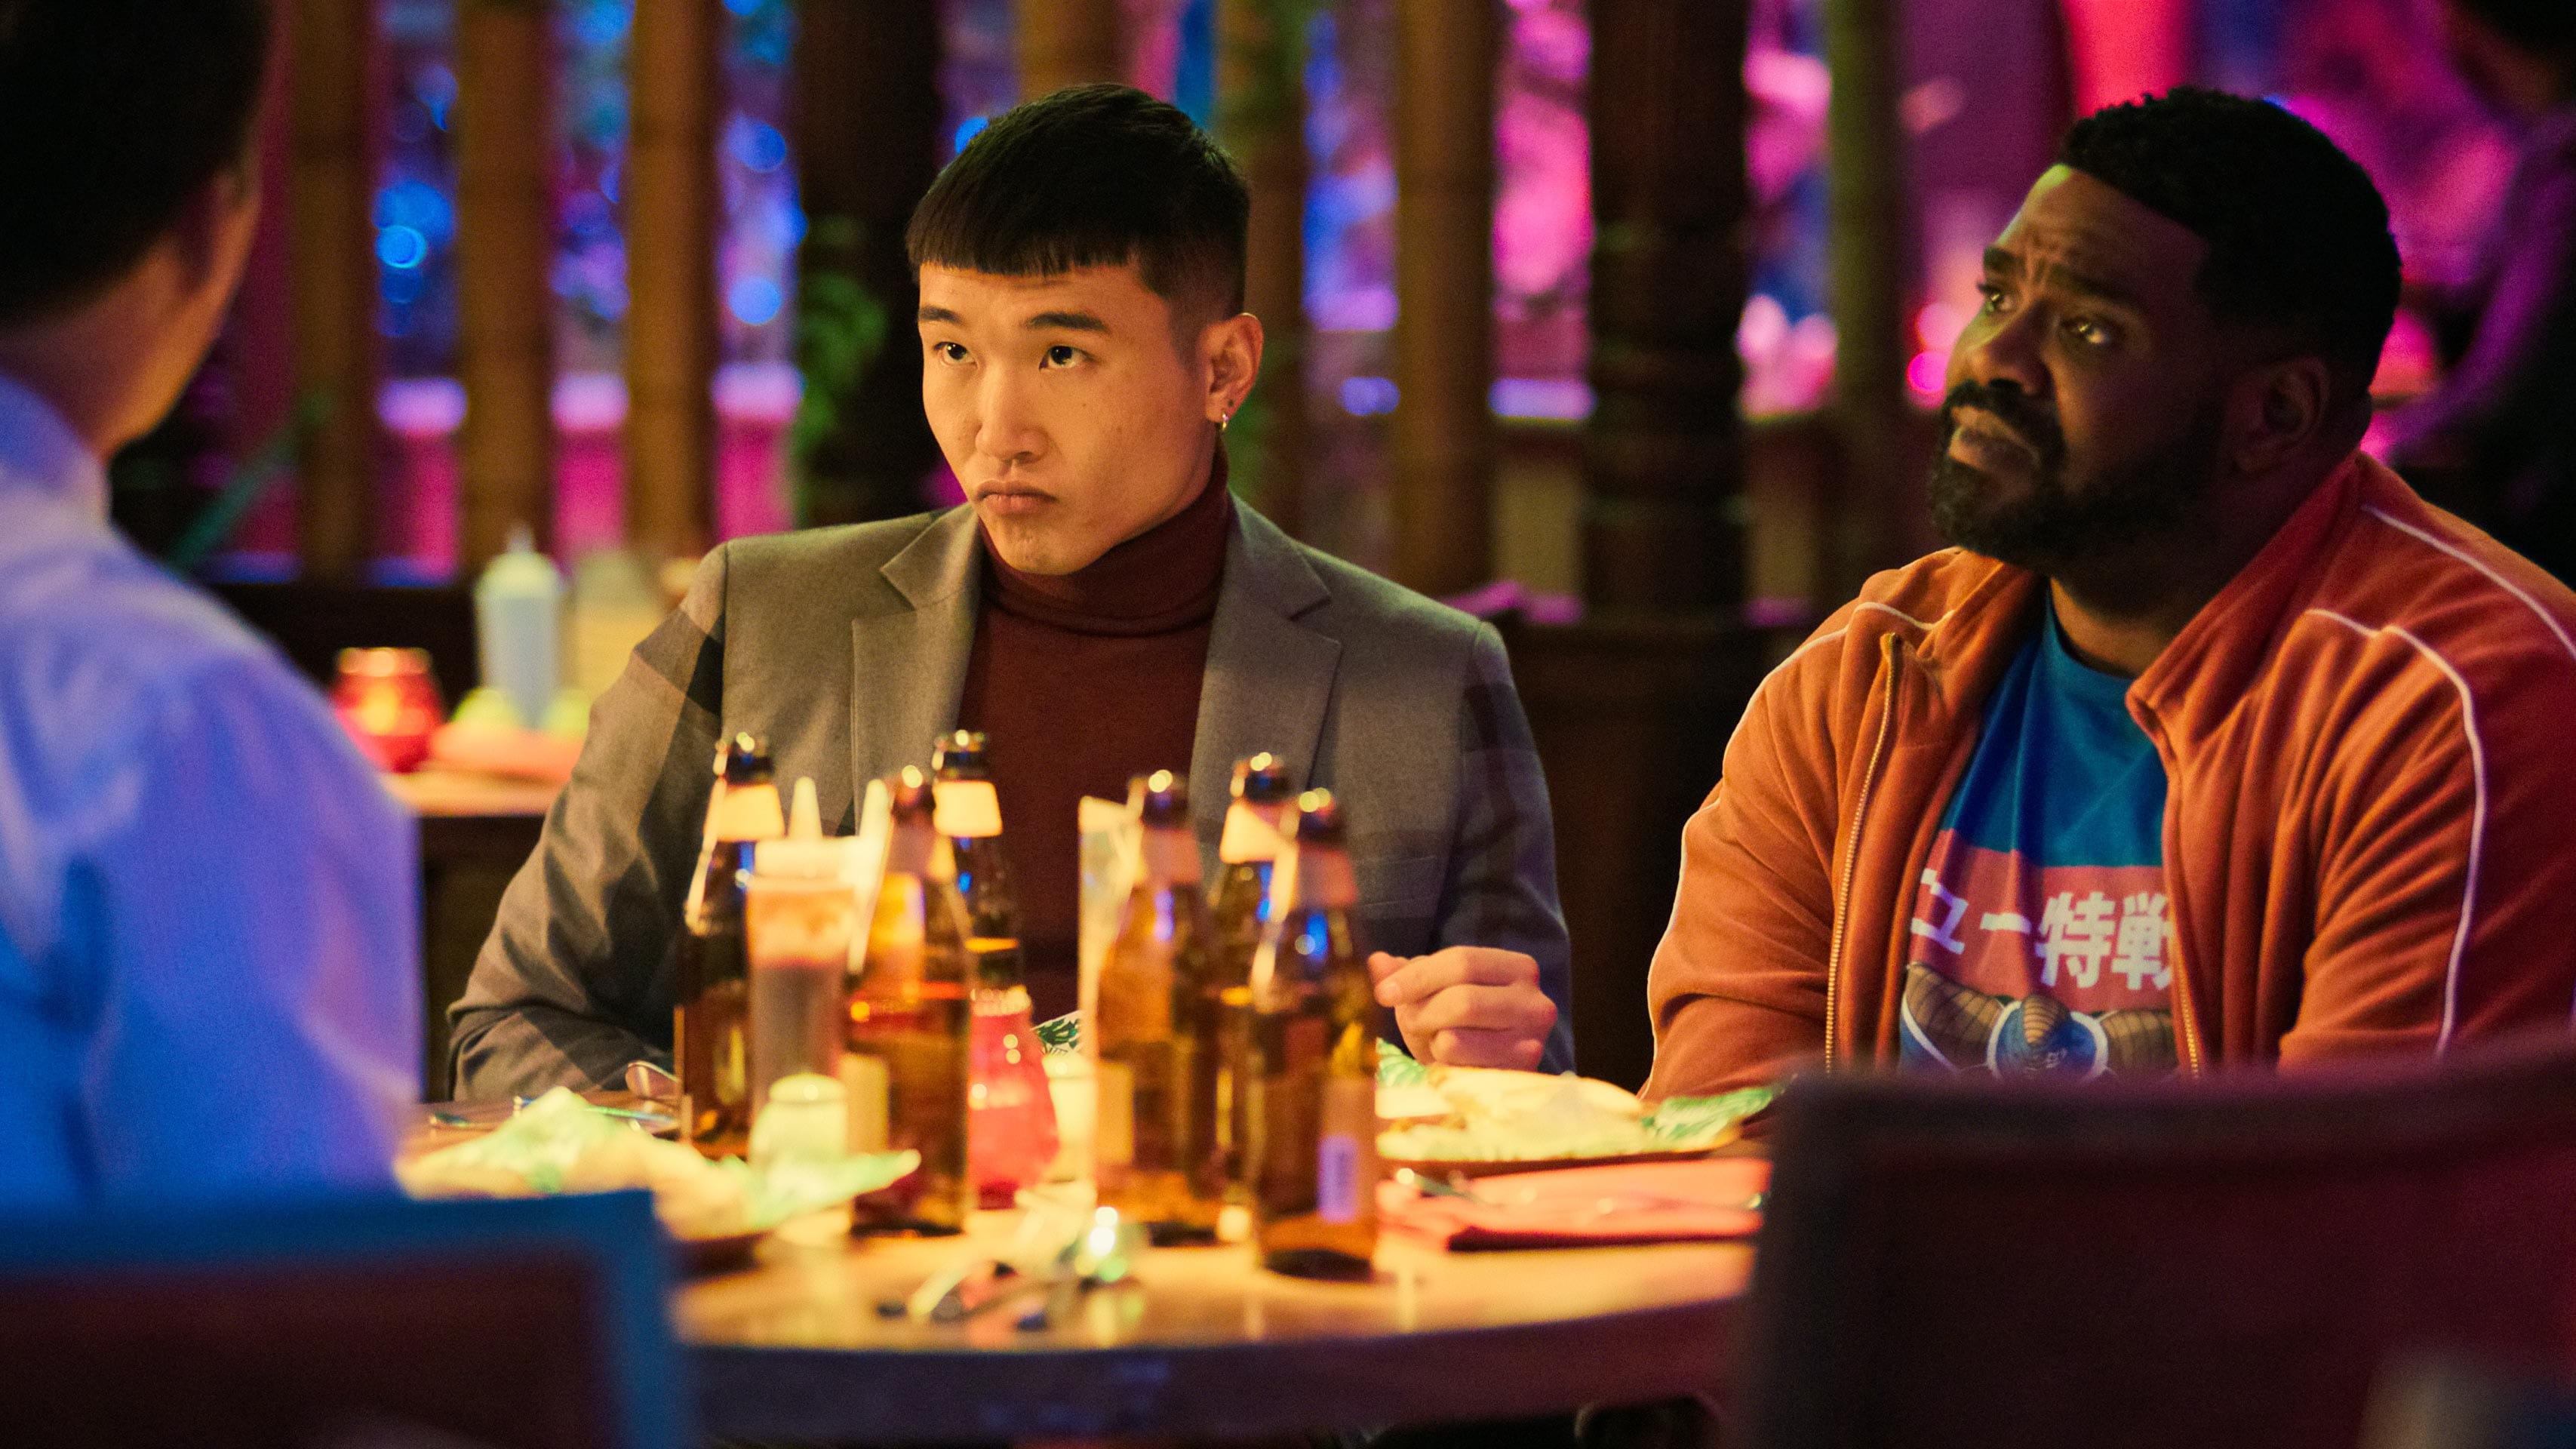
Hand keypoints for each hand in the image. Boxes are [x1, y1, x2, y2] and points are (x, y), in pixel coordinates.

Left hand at [1368, 946, 1556, 1069]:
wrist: (1491, 1071)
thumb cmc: (1463, 1023)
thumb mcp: (1437, 991)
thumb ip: (1408, 974)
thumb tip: (1378, 961)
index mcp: (1518, 967)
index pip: (1462, 960)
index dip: (1417, 976)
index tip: (1383, 993)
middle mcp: (1535, 1001)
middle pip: (1462, 999)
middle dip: (1422, 1012)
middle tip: (1409, 1021)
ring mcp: (1531, 1041)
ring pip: (1455, 1037)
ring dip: (1431, 1040)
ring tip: (1436, 1040)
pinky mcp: (1517, 1077)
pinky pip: (1458, 1068)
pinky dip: (1440, 1063)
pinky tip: (1451, 1062)